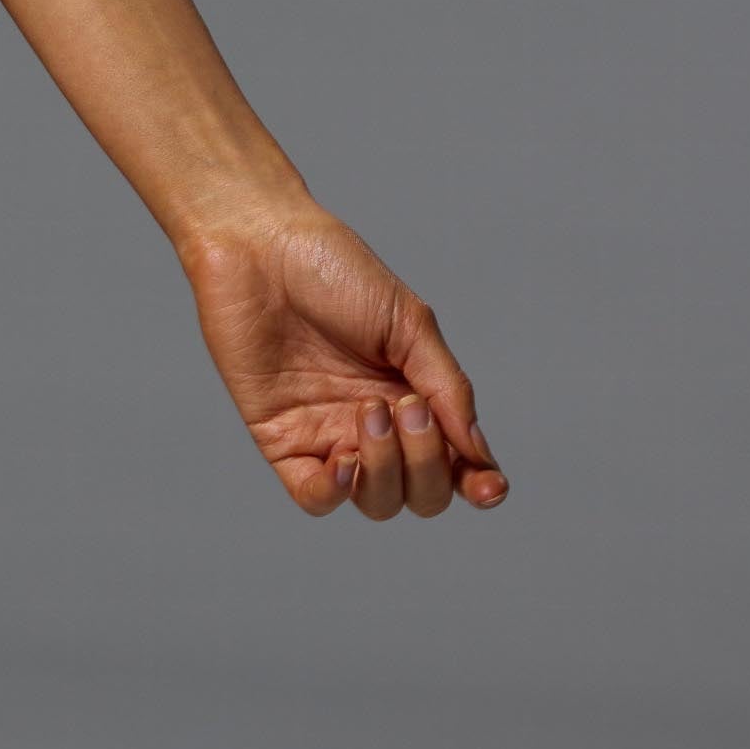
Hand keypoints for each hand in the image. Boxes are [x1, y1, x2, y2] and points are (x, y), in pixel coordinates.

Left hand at [173, 204, 506, 519]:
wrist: (261, 246)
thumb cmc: (336, 270)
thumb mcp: (409, 323)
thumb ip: (447, 387)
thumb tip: (477, 452)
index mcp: (414, 396)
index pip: (455, 463)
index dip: (477, 484)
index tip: (488, 487)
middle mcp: (375, 426)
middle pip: (421, 493)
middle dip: (428, 465)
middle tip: (407, 407)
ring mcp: (328, 435)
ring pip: (376, 501)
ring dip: (386, 469)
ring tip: (371, 409)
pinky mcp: (281, 439)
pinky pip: (314, 497)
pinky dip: (335, 492)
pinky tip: (343, 458)